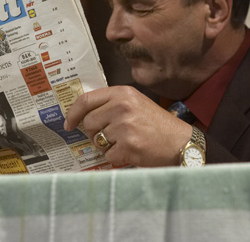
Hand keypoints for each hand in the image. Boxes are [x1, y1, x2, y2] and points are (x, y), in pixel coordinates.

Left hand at [64, 86, 191, 166]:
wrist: (181, 142)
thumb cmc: (157, 124)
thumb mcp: (136, 103)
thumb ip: (111, 104)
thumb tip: (82, 115)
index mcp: (123, 93)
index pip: (86, 100)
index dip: (73, 113)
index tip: (68, 123)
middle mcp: (122, 106)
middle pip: (88, 123)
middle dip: (94, 133)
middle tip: (111, 136)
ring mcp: (125, 126)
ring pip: (97, 140)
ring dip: (107, 146)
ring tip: (126, 142)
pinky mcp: (129, 145)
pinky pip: (108, 155)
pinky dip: (117, 157)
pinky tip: (132, 151)